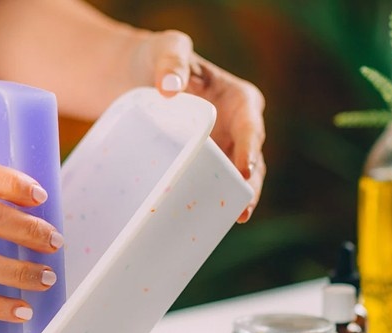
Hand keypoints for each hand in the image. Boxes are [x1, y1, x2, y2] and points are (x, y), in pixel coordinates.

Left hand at [134, 31, 265, 221]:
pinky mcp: (207, 162)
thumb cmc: (160, 60)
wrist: (140, 78)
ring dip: (238, 199)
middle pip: (252, 159)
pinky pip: (215, 182)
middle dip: (250, 184)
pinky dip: (214, 199)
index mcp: (239, 99)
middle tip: (243, 209)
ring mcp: (224, 147)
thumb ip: (172, 63)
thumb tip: (169, 89)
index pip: (250, 127)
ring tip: (233, 219)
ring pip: (238, 178)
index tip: (246, 170)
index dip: (250, 150)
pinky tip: (207, 220)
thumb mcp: (167, 51)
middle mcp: (238, 126)